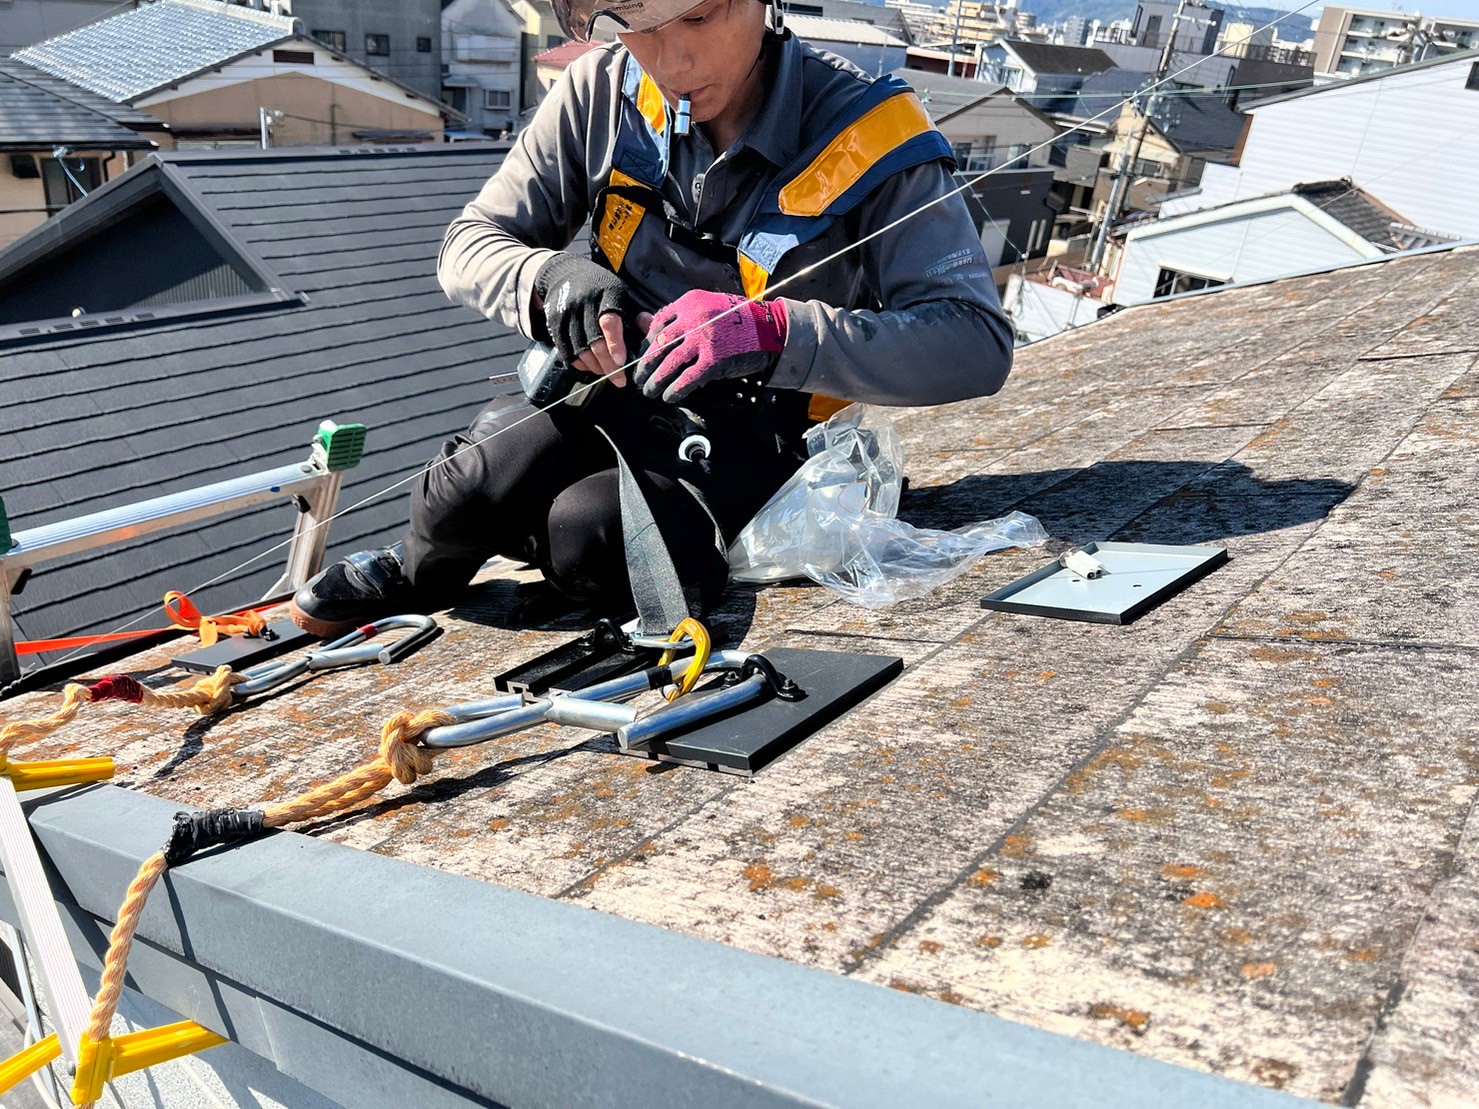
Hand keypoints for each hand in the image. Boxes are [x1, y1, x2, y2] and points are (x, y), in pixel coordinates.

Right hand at [533, 252, 633, 384]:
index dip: (615, 343)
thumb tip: (656, 334)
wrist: (565, 273)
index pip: (609, 321)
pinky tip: (590, 367)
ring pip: (580, 350)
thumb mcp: (622, 294)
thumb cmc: (601, 289)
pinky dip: (579, 364)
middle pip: (594, 341)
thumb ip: (638, 315)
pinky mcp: (554, 323)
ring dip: (595, 367)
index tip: (622, 362)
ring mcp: (567, 313)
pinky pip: (566, 351)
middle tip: (620, 380)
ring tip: (606, 373)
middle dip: (608, 365)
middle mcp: (584, 303)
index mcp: (606, 293)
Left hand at [634, 291, 787, 402]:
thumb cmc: (738, 320)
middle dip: (646, 364)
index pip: (659, 323)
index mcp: (689, 303)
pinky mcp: (714, 360)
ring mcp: (704, 340)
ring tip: (649, 391)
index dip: (647, 342)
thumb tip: (646, 325)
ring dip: (656, 380)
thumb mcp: (707, 308)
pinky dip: (676, 389)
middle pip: (660, 344)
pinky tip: (669, 396)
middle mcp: (694, 319)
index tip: (642, 355)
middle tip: (639, 378)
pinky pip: (688, 378)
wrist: (769, 328)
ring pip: (670, 363)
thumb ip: (680, 317)